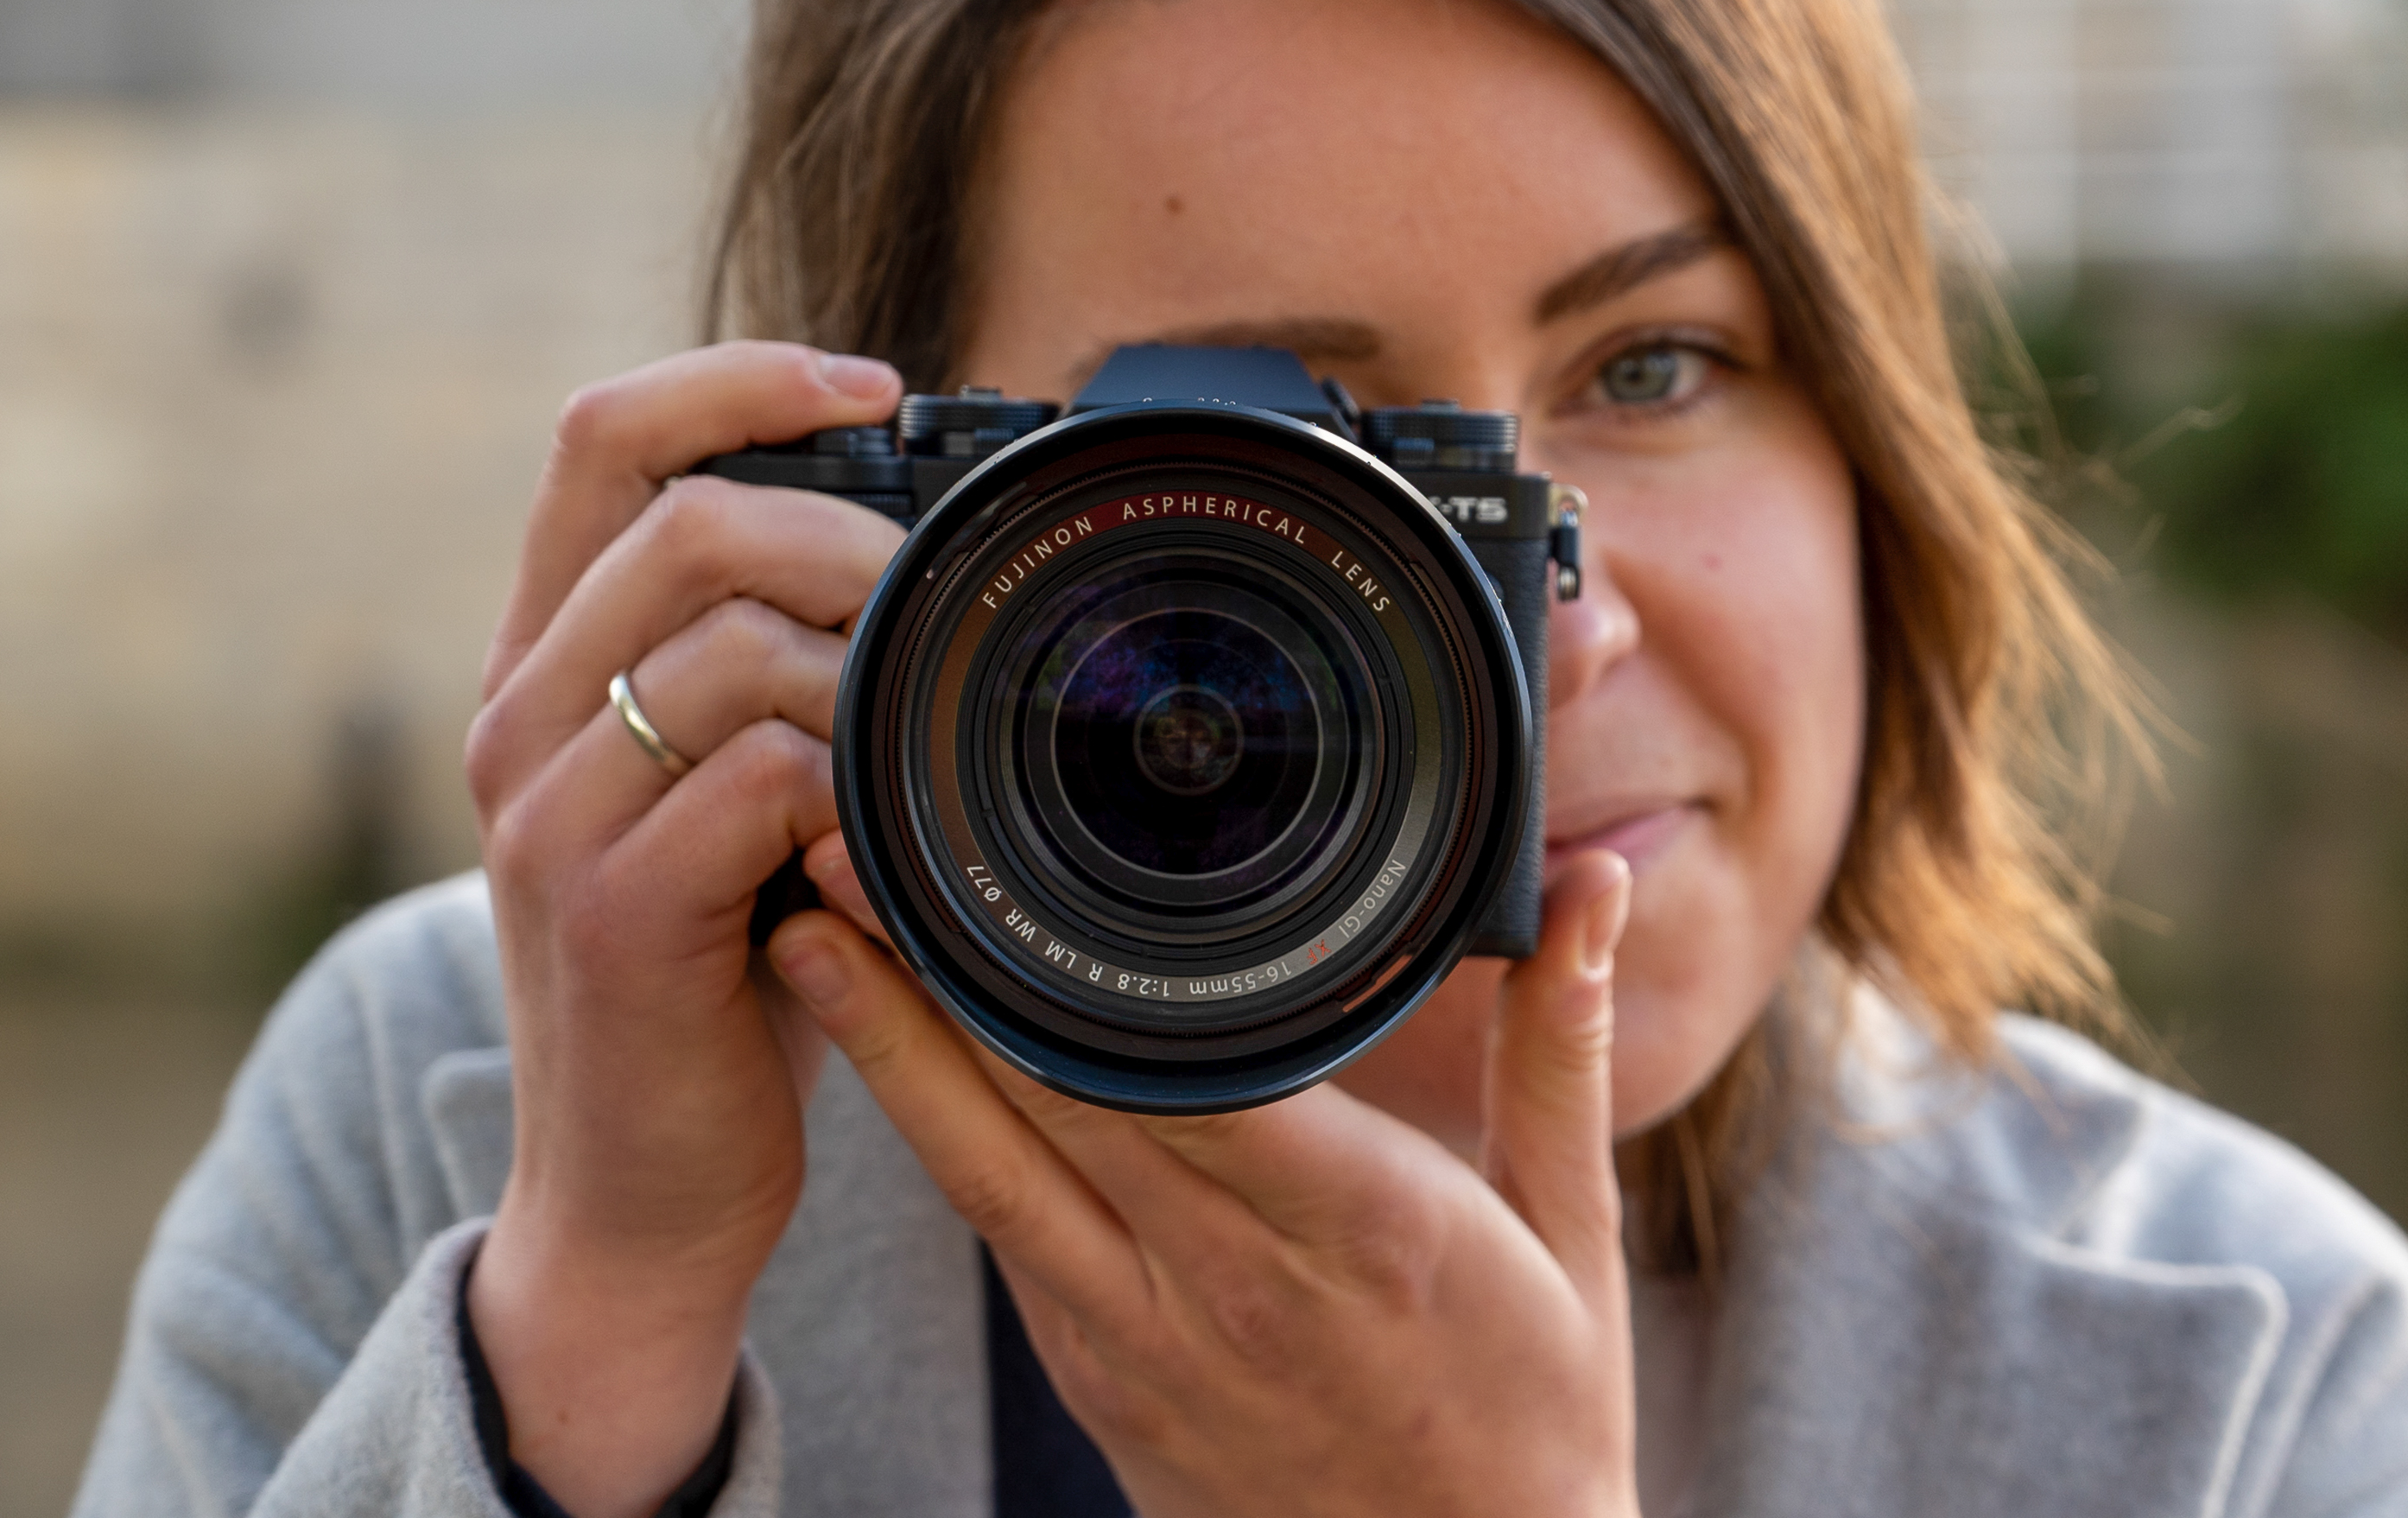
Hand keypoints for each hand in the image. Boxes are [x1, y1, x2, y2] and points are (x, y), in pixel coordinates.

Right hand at [461, 342, 904, 1517]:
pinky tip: (887, 842)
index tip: (876, 386)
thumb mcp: (728, 792)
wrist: (643, 1189)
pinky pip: (765, 771)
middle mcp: (519, 716)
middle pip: (688, 518)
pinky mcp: (615, 907)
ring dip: (868, 671)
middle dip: (852, 538)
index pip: (600, 437)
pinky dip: (859, 787)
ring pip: (733, 639)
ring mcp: (551, 811)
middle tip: (943, 609)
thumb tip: (915, 548)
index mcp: (544, 662)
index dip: (738, 377)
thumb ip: (771, 673)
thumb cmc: (724, 976)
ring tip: (920, 745)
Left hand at [776, 848, 1642, 1517]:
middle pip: (1048, 1098)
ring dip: (891, 1049)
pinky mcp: (1099, 1378)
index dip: (1067, 964)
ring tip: (812, 932)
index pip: (1186, 1067)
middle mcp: (1229, 1279)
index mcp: (1358, 1223)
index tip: (993, 859)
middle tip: (845, 847)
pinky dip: (941, 1139)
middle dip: (936, 972)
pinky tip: (896, 1056)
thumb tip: (1594, 878)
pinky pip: (1004, 1236)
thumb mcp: (1577, 1231)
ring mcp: (1143, 1339)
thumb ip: (1564, 1046)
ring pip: (986, 1169)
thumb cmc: (1534, 1417)